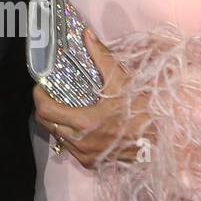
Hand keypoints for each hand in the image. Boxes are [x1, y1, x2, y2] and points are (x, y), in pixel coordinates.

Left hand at [33, 26, 152, 169]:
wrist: (162, 144)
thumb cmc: (143, 113)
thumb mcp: (123, 83)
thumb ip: (103, 58)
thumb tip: (87, 35)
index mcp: (85, 122)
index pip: (46, 110)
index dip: (39, 97)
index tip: (41, 86)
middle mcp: (81, 143)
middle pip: (46, 125)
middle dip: (45, 109)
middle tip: (51, 96)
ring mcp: (85, 156)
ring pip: (58, 138)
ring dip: (57, 123)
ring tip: (66, 109)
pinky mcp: (92, 164)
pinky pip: (71, 149)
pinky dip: (70, 136)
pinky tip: (81, 127)